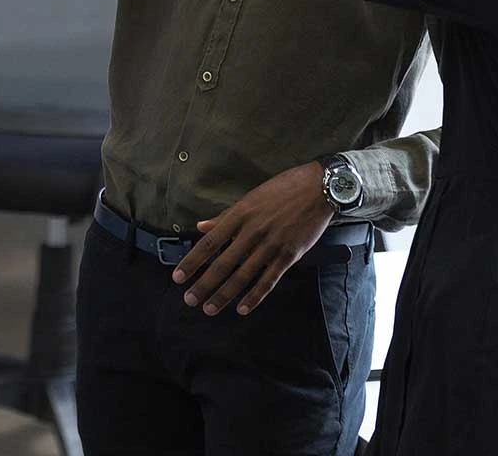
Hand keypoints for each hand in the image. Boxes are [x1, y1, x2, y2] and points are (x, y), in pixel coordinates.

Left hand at [172, 161, 334, 315]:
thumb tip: (201, 226)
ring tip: (209, 308)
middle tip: (190, 300)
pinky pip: (268, 280)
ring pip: (242, 276)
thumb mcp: (250, 198)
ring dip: (224, 295)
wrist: (319, 188)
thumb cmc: (283, 189)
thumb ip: (225, 216)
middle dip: (204, 285)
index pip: (209, 244)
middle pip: (222, 264)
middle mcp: (252, 232)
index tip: (178, 277)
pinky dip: (254, 296)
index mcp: (239, 216)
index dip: (192, 262)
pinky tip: (242, 308)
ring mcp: (271, 245)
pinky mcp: (289, 255)